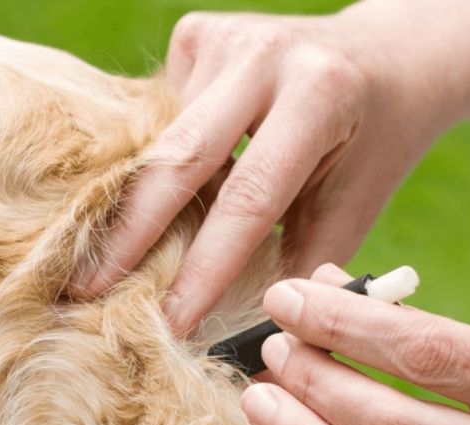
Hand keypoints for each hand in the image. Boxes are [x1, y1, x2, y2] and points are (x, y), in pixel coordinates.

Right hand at [70, 9, 448, 333]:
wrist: (385, 56)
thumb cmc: (373, 143)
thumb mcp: (356, 204)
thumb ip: (302, 266)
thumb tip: (252, 346)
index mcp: (319, 95)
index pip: (249, 197)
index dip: (205, 267)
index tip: (170, 323)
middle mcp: (264, 54)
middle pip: (178, 157)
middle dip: (129, 234)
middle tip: (84, 292)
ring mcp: (224, 37)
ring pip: (161, 139)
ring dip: (138, 202)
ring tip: (100, 259)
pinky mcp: (197, 33)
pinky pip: (160, 115)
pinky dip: (158, 160)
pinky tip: (167, 182)